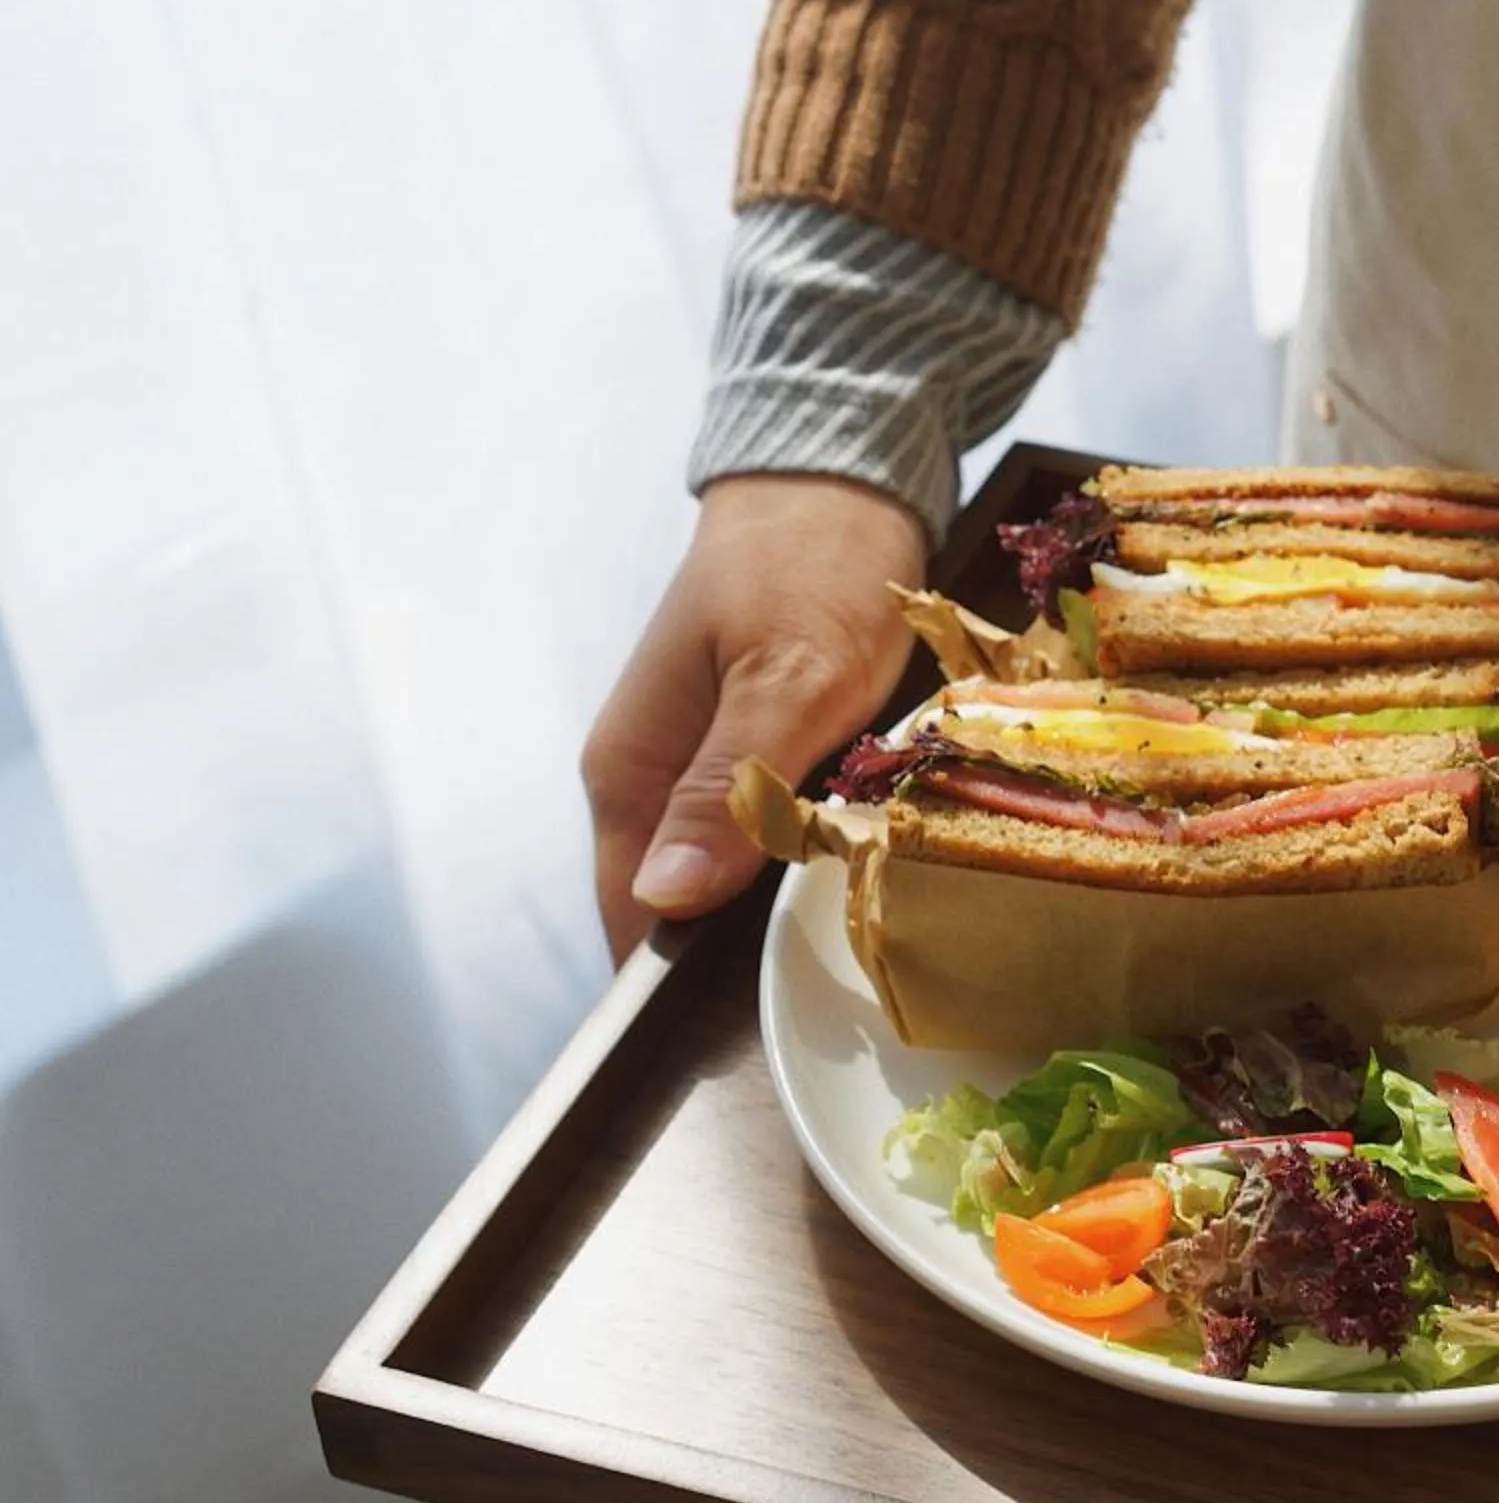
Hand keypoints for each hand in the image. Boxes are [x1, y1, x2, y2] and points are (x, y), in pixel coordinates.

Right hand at [583, 474, 926, 957]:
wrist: (836, 477)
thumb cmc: (813, 564)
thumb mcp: (787, 677)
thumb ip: (728, 786)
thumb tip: (665, 900)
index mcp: (628, 772)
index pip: (630, 922)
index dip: (681, 988)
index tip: (756, 1025)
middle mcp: (649, 780)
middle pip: (681, 912)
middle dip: (745, 958)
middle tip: (834, 983)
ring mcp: (698, 765)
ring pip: (731, 875)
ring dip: (784, 906)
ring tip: (859, 936)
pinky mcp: (749, 750)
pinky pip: (767, 832)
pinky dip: (811, 853)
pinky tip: (866, 867)